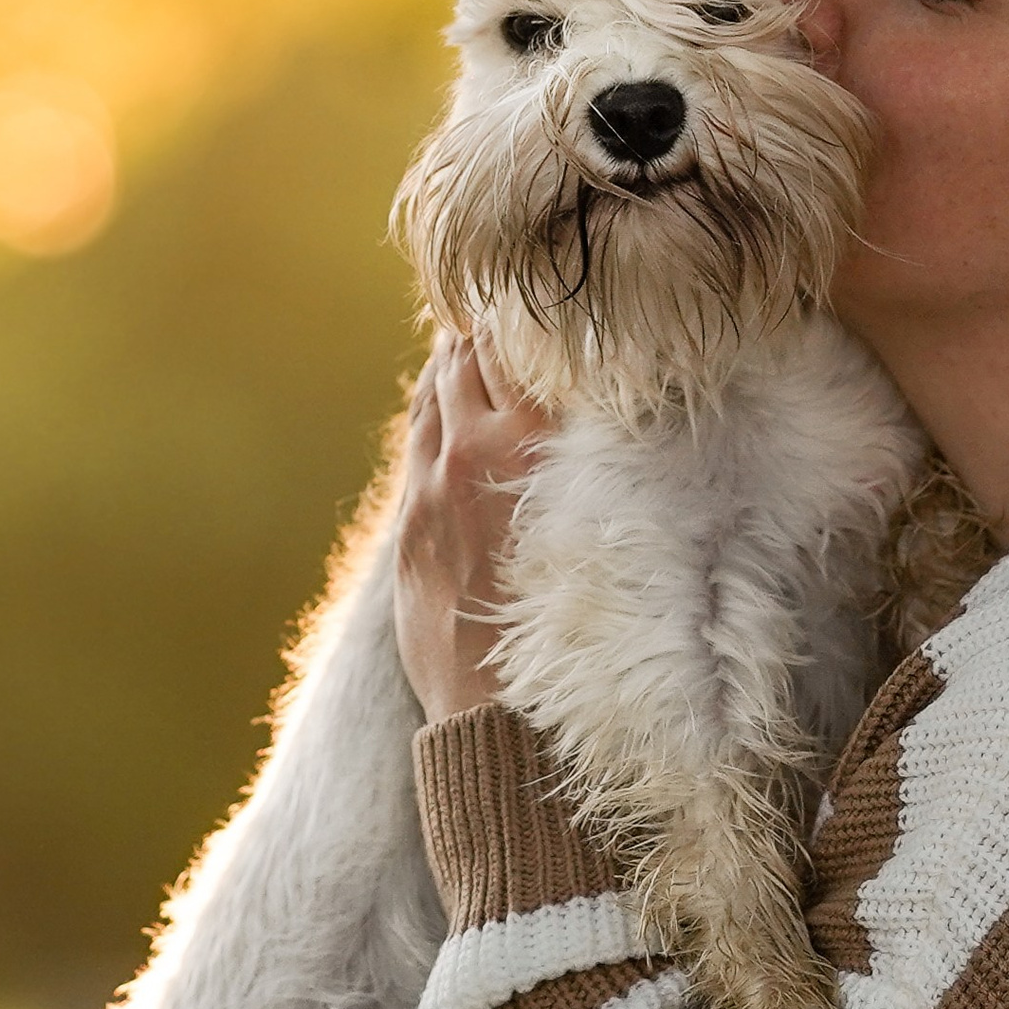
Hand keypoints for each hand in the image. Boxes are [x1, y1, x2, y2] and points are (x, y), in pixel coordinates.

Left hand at [392, 333, 550, 723]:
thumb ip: (581, 457)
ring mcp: (434, 484)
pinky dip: (434, 404)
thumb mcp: (597, 524)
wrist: (503, 713)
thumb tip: (589, 406)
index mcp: (532, 449)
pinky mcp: (411, 517)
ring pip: (438, 389)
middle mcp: (477, 453)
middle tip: (505, 303)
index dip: (523, 314)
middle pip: (471, 355)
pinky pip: (418, 433)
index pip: (518, 346)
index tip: (540, 295)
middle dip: (486, 327)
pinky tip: (445, 392)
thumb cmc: (573, 625)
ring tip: (473, 334)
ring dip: (455, 360)